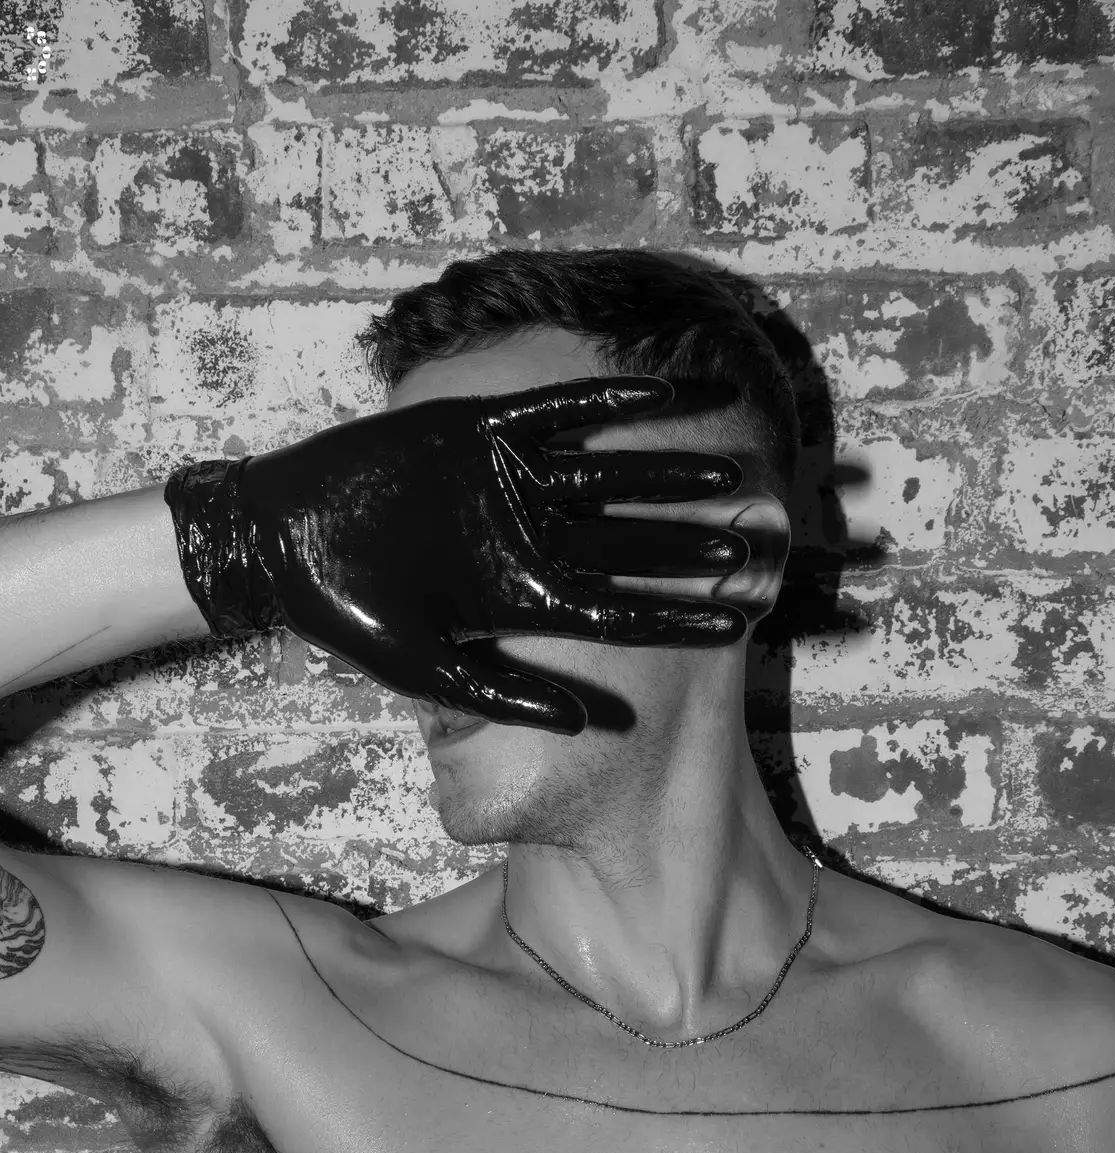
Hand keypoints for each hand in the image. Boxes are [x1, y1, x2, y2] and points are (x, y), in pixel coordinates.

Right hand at [172, 379, 751, 735]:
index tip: (740, 622)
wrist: (285, 537)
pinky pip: (559, 410)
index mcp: (522, 599)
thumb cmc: (350, 612)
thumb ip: (501, 694)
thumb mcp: (425, 668)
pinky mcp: (481, 427)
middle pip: (630, 545)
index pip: (621, 614)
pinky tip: (663, 392)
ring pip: (611, 474)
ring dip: (669, 472)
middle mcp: (529, 539)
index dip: (680, 618)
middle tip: (757, 545)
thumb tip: (583, 724)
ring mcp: (510, 481)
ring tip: (732, 470)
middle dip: (690, 547)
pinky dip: (608, 398)